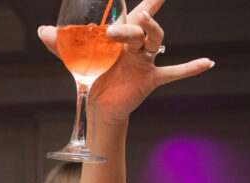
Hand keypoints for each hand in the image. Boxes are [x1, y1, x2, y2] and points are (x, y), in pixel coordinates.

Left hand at [38, 0, 213, 125]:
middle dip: (128, 25)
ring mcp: (145, 60)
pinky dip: (190, 68)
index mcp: (121, 33)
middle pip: (138, 27)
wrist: (97, 104)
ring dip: (150, 31)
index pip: (135, 10)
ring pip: (154, 40)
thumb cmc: (91, 75)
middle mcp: (136, 43)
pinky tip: (207, 63)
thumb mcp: (74, 58)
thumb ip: (61, 43)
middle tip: (111, 31)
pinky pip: (173, 72)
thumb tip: (42, 31)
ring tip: (145, 21)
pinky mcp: (149, 79)